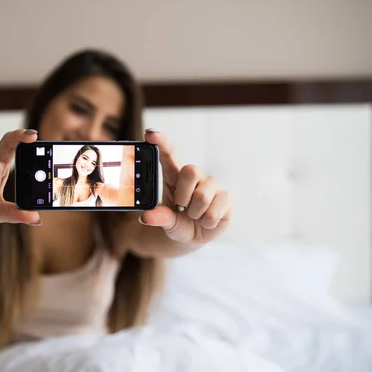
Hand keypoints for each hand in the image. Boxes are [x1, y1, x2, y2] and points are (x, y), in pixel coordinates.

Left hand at [140, 129, 230, 243]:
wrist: (192, 237)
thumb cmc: (177, 223)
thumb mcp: (166, 222)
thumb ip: (159, 217)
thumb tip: (147, 217)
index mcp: (173, 176)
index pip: (168, 154)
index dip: (161, 142)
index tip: (150, 133)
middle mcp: (194, 177)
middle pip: (191, 170)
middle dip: (184, 194)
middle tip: (180, 207)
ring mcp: (211, 186)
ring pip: (203, 194)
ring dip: (195, 212)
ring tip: (193, 216)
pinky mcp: (225, 198)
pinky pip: (217, 208)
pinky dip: (208, 221)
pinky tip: (206, 221)